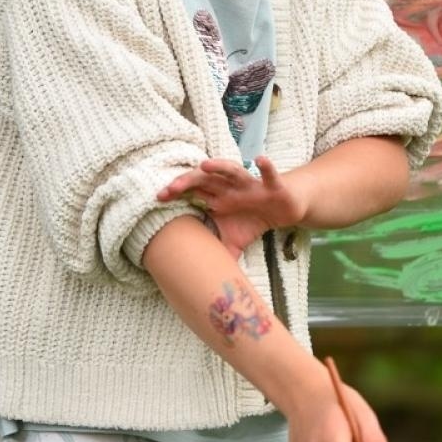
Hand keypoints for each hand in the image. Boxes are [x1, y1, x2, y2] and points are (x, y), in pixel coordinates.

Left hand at [156, 155, 307, 258]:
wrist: (283, 210)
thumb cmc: (253, 221)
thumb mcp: (233, 242)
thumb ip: (218, 256)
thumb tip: (205, 281)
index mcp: (217, 199)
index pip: (193, 192)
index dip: (176, 192)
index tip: (159, 197)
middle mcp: (229, 188)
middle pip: (205, 179)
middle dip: (188, 181)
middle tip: (172, 188)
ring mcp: (249, 185)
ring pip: (232, 171)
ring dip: (219, 167)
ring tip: (205, 165)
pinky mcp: (271, 186)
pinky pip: (269, 175)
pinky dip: (266, 167)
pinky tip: (260, 159)